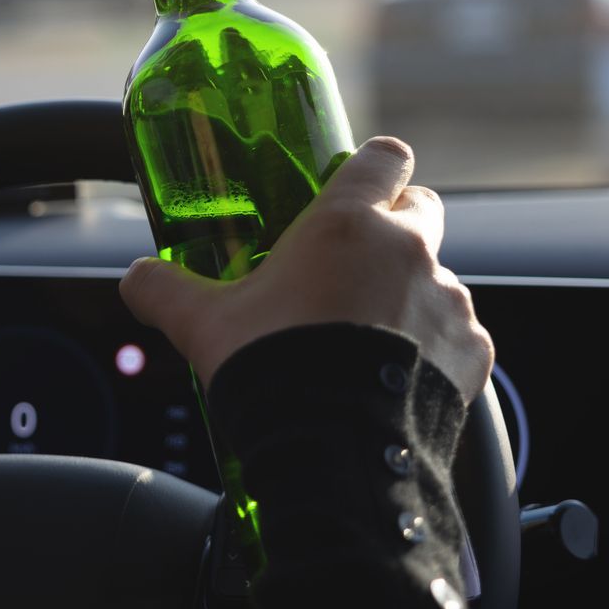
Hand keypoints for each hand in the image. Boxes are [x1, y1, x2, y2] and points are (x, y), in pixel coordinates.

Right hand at [119, 136, 493, 400]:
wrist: (334, 452)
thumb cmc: (273, 373)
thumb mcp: (202, 325)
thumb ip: (164, 290)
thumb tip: (136, 279)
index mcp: (348, 223)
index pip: (383, 156)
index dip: (372, 166)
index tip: (357, 183)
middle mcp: (410, 250)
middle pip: (423, 207)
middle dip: (397, 227)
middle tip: (354, 265)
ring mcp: (449, 301)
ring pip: (439, 279)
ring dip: (411, 297)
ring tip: (368, 342)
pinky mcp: (473, 353)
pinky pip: (459, 338)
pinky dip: (435, 352)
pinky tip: (397, 378)